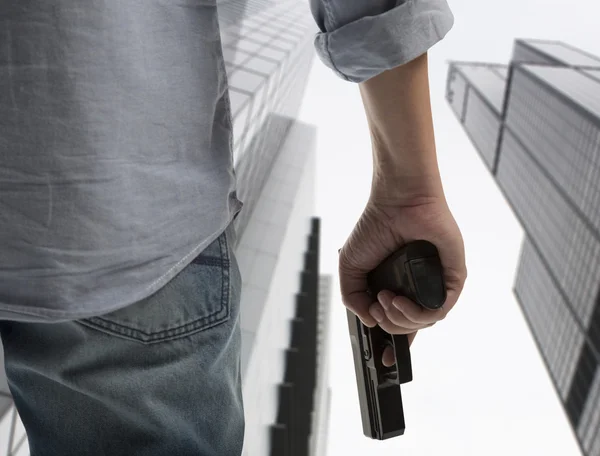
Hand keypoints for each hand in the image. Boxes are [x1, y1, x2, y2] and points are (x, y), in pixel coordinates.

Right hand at [339, 192, 466, 364]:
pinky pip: (441, 309)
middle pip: (409, 328)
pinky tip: (399, 301)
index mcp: (397, 288)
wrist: (396, 203)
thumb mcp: (350, 268)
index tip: (383, 360)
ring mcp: (435, 284)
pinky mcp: (452, 278)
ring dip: (401, 321)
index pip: (399, 323)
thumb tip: (370, 321)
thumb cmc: (375, 228)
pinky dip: (419, 313)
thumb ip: (353, 298)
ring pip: (425, 322)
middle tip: (377, 309)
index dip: (391, 344)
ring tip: (387, 302)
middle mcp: (417, 289)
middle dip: (390, 328)